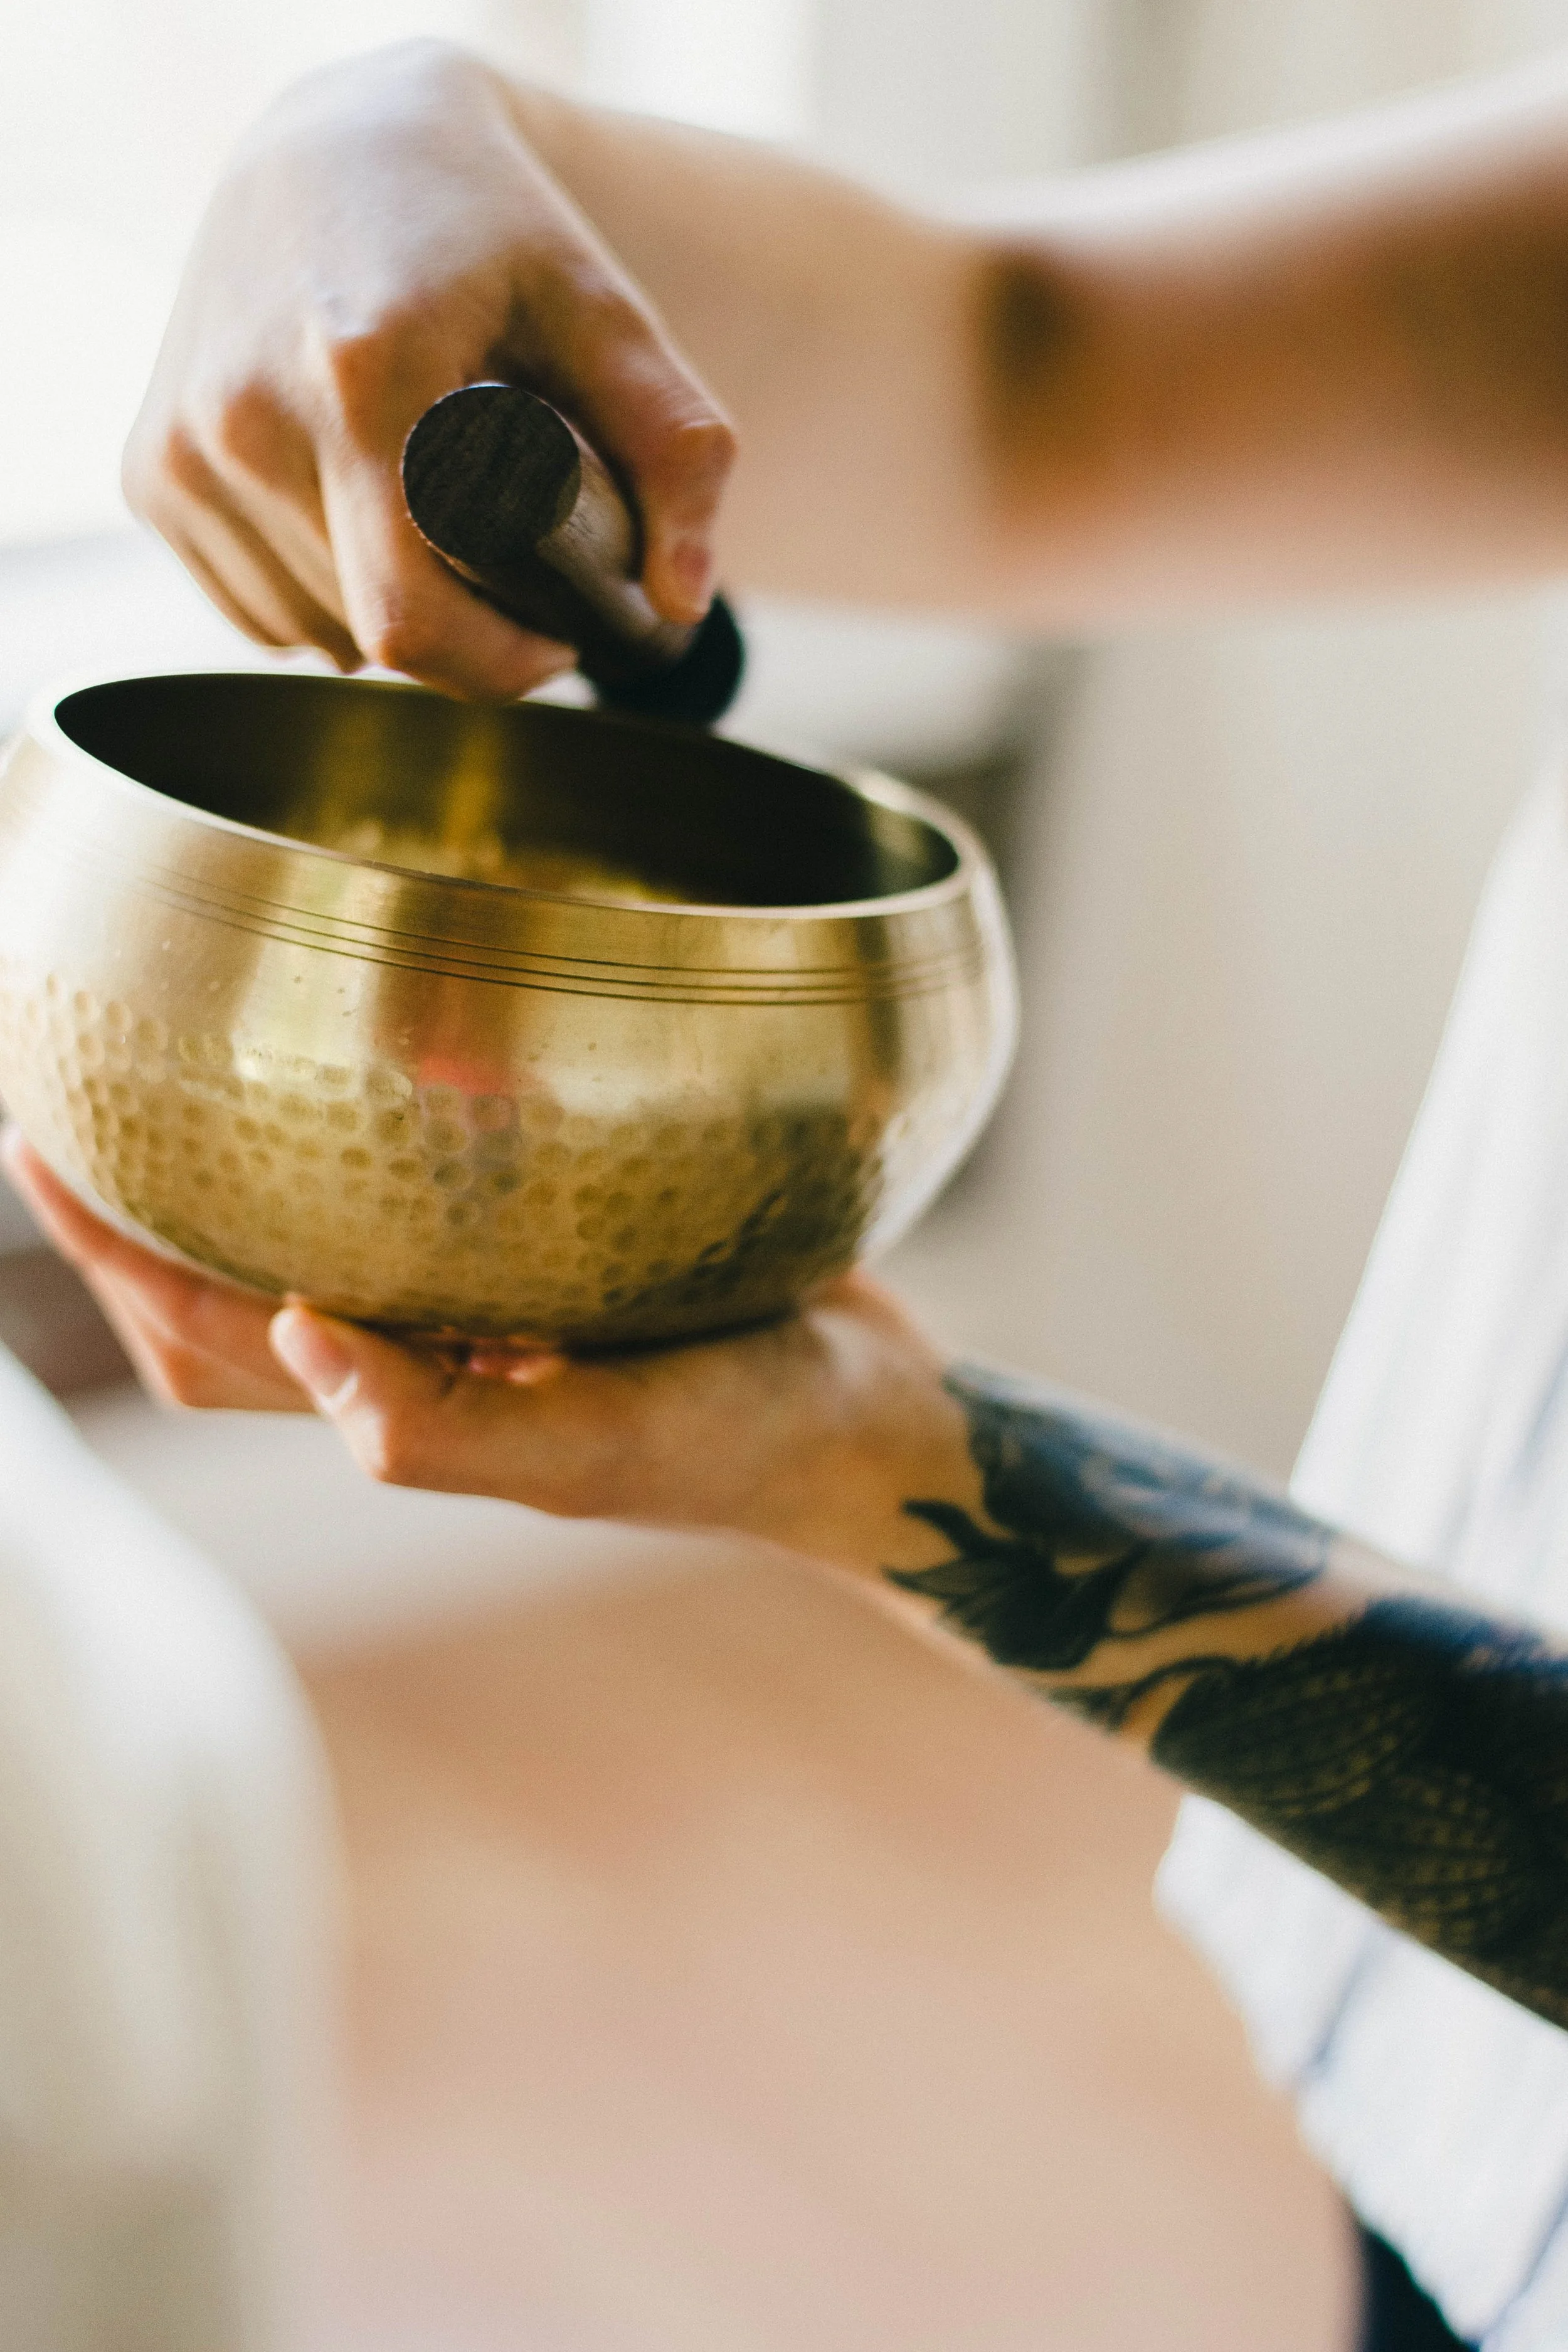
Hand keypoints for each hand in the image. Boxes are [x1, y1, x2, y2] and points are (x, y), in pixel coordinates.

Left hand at [2, 1133, 972, 1572]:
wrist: (870, 1423)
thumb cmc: (745, 1440)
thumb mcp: (598, 1446)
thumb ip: (444, 1425)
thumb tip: (288, 1337)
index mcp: (410, 1407)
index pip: (207, 1341)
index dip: (112, 1257)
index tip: (35, 1142)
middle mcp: (425, 1358)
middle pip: (224, 1292)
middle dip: (129, 1212)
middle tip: (60, 1091)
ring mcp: (483, 1314)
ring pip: (309, 1244)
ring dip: (218, 1183)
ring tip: (161, 1080)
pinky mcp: (552, 1259)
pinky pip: (413, 1205)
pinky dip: (347, 1156)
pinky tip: (351, 1081)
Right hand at [124, 40, 735, 698]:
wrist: (339, 144)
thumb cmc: (486, 231)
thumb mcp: (604, 312)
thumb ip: (677, 450)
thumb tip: (682, 600)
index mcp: (362, 375)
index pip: (412, 618)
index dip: (499, 664)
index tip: (556, 634)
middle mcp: (248, 414)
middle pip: (370, 635)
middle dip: (462, 639)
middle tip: (511, 573)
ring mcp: (184, 449)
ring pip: (312, 635)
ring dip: (388, 622)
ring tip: (433, 526)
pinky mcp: (150, 472)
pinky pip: (254, 611)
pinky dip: (319, 601)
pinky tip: (359, 522)